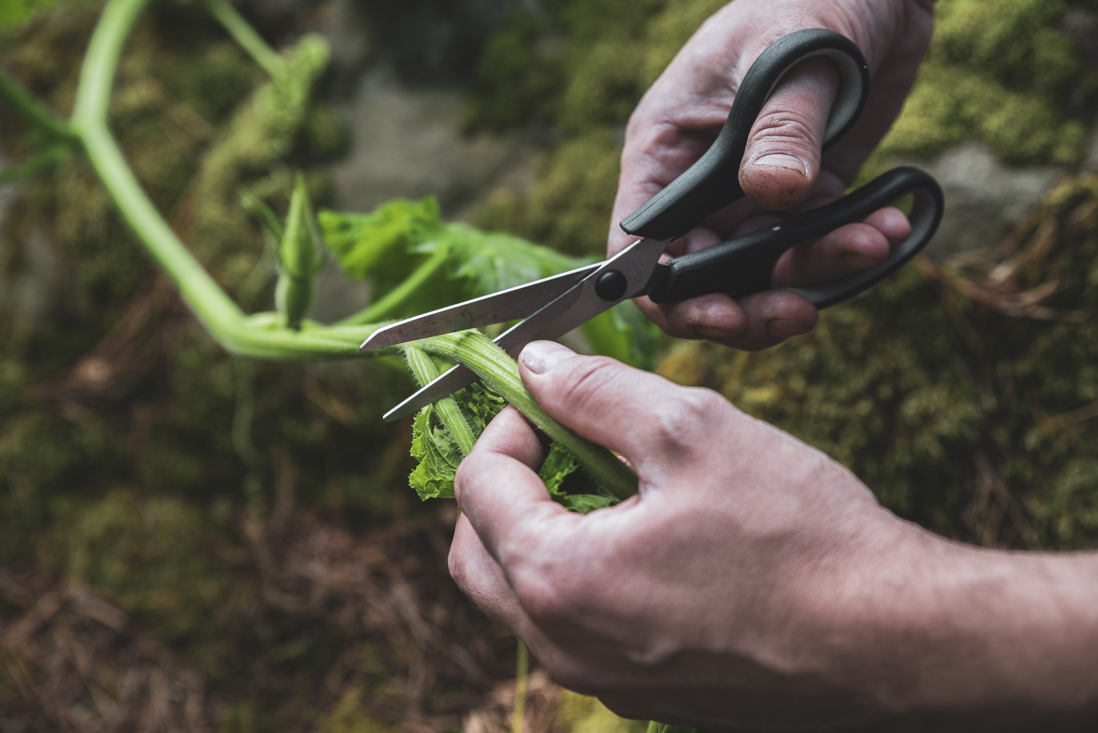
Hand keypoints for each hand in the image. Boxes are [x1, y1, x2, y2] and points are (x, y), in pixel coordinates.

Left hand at [450, 342, 1097, 729]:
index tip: (547, 397)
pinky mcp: (640, 694)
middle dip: (506, 482)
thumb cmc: (801, 540)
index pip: (479, 486)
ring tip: (610, 483)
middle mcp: (563, 645)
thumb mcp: (692, 430)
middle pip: (477, 551)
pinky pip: (573, 627)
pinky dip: (580, 573)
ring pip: (521, 595)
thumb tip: (540, 366)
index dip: (507, 424)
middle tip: (561, 440)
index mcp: (559, 579)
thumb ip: (597, 391)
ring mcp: (600, 680)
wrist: (891, 643)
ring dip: (541, 528)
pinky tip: (646, 538)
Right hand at [611, 0, 934, 349]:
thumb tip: (775, 194)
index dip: (666, 293)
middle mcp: (701, 187)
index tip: (717, 313)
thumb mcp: (786, 57)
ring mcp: (752, 198)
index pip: (639, 247)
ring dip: (811, 276)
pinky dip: (849, 251)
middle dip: (745, 306)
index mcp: (665, 152)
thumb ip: (778, 127)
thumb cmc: (805, 1)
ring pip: (761, 274)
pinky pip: (815, 249)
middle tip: (793, 312)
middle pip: (699, 279)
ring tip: (866, 247)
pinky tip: (884, 228)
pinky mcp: (805, 201)